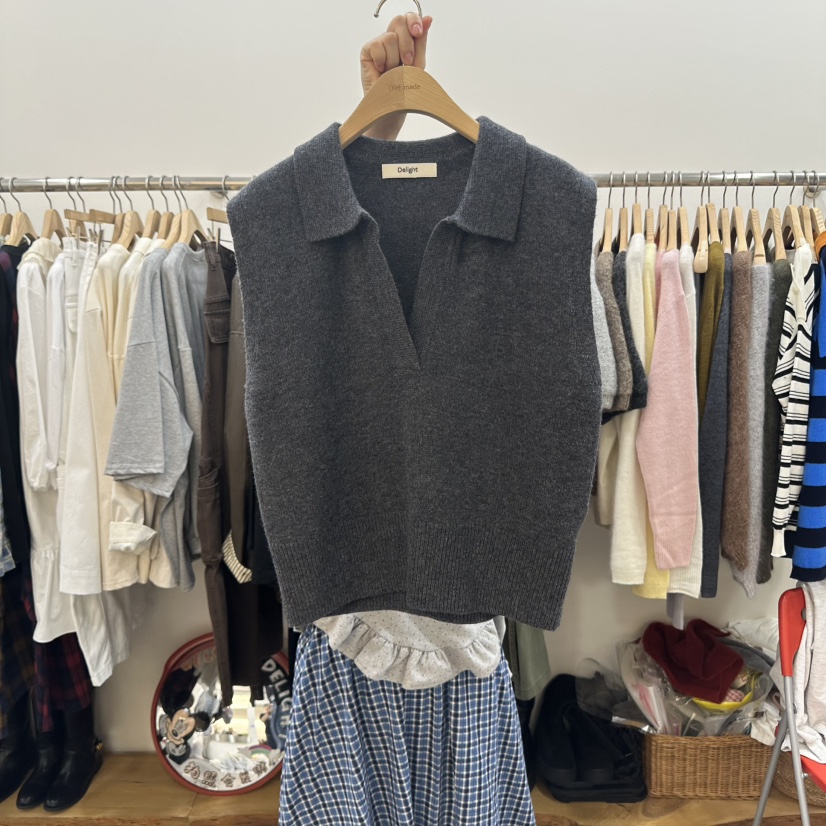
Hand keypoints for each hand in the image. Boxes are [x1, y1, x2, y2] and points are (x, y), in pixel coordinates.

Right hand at [360, 12, 432, 140]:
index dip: (414, 20)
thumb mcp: (418, 64)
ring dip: (395, 59)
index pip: (408, 18)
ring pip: (390, 37)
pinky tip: (381, 71)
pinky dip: (383, 61)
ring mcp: (378, 44)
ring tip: (392, 72)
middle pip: (399, 21)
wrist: (392, 107)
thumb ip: (421, 41)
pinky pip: (378, 45)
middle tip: (407, 62)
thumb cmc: (404, 89)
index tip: (418, 32)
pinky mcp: (367, 51)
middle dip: (407, 42)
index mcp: (404, 39)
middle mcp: (390, 39)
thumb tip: (428, 18)